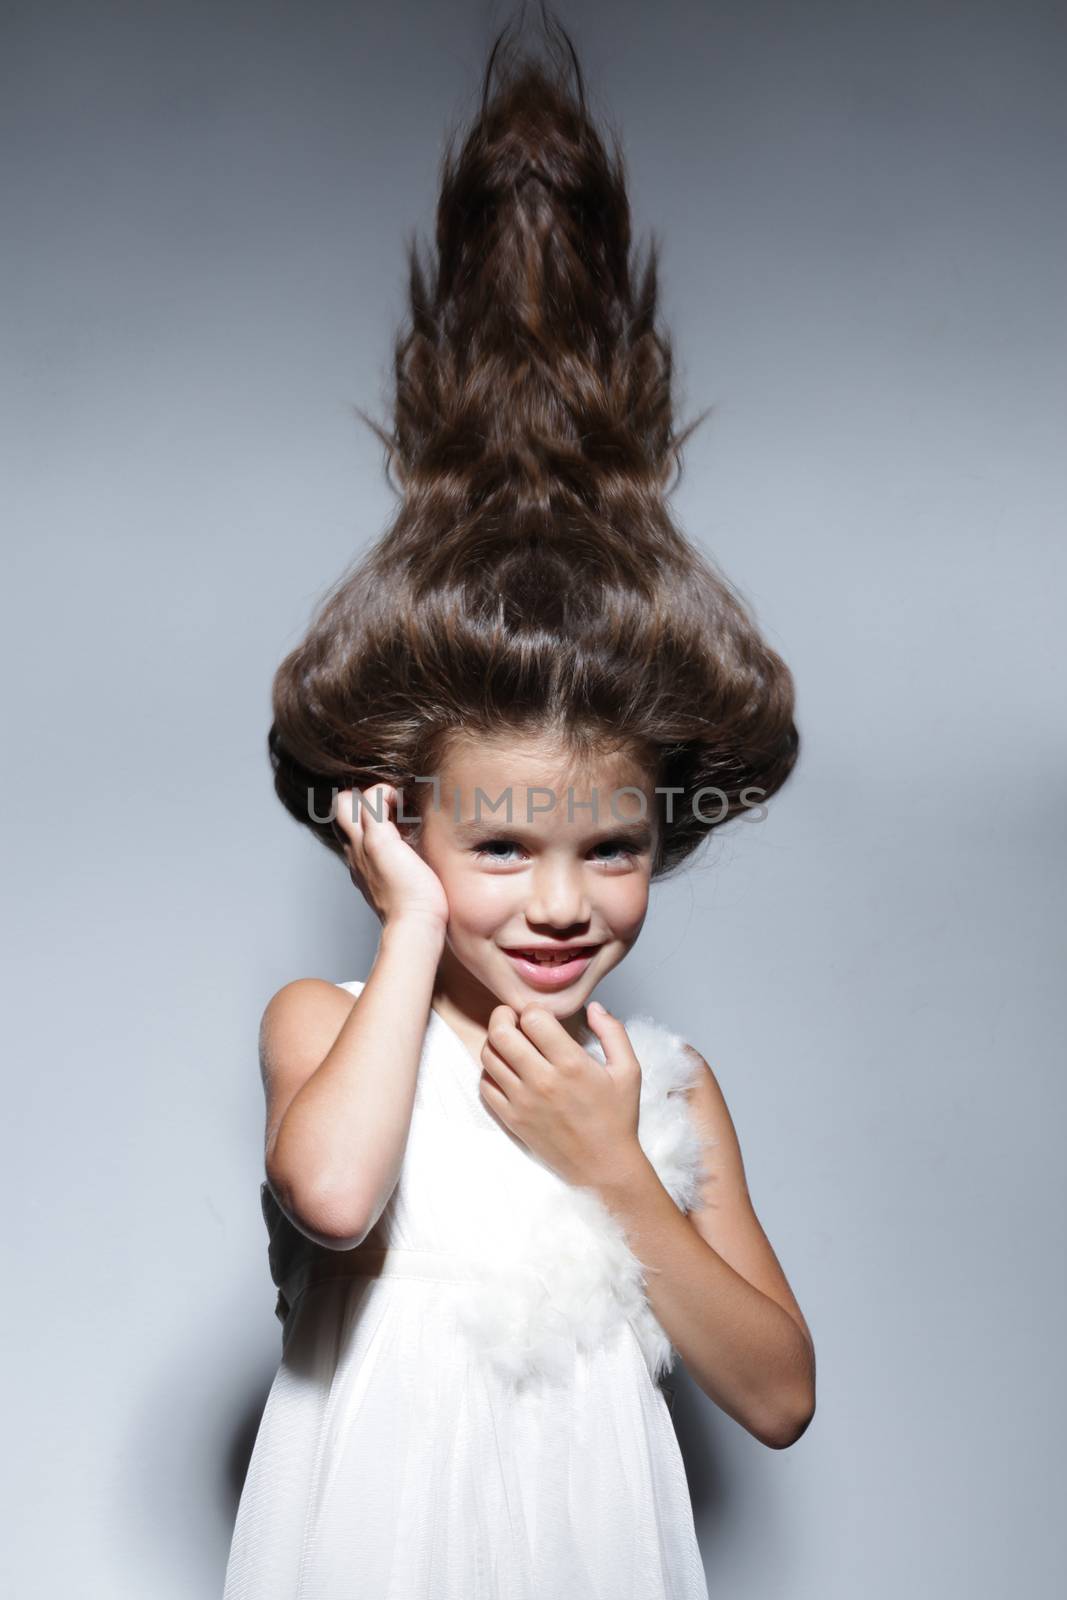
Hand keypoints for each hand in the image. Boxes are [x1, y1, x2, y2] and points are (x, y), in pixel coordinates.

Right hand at [334, 783, 449, 930]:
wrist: (416, 923)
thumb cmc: (420, 907)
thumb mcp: (409, 877)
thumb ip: (408, 861)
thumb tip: (423, 850)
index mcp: (362, 862)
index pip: (349, 828)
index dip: (365, 813)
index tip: (394, 814)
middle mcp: (355, 852)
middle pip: (337, 811)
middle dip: (360, 797)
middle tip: (391, 802)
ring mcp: (362, 845)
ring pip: (343, 802)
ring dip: (370, 793)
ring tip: (397, 802)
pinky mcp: (377, 840)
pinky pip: (371, 799)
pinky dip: (385, 792)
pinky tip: (404, 803)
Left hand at [478, 1001, 643, 1188]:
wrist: (603, 1167)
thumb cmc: (617, 1118)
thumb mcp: (628, 1070)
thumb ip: (613, 1032)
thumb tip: (593, 1007)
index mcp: (571, 1064)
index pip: (532, 1018)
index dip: (533, 1009)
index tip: (540, 1015)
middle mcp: (542, 1080)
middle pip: (500, 1033)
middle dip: (503, 1016)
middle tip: (513, 1017)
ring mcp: (522, 1101)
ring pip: (488, 1056)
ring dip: (495, 1042)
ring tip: (510, 1042)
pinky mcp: (511, 1119)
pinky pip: (485, 1085)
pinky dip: (490, 1071)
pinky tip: (507, 1070)